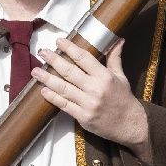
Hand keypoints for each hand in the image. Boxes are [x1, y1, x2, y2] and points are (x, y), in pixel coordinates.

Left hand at [34, 38, 150, 160]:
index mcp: (105, 77)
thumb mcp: (121, 77)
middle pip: (70, 71)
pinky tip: (43, 90)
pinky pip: (64, 105)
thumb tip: (118, 40)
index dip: (69, 48)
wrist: (130, 125)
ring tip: (35, 71)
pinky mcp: (83, 117)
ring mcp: (88, 104)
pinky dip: (52, 97)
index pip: (84, 58)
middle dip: (54, 60)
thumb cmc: (124, 99)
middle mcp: (96, 89)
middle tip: (42, 52)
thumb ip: (115, 58)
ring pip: (63, 88)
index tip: (58, 41)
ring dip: (47, 78)